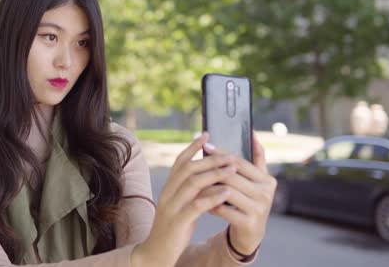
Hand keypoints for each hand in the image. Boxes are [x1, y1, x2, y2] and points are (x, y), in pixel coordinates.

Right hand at [132, 132, 238, 266]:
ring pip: (193, 183)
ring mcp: (171, 207)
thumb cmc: (172, 228)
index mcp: (168, 187)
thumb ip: (189, 190)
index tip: (208, 134)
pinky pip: (196, 206)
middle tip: (230, 155)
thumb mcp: (179, 205)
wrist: (156, 253)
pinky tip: (226, 193)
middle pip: (188, 168)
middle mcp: (167, 193)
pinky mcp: (178, 222)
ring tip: (232, 169)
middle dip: (211, 159)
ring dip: (214, 174)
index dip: (193, 146)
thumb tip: (207, 174)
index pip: (180, 161)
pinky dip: (212, 197)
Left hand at [206, 132, 276, 256]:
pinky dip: (210, 204)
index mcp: (267, 180)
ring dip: (208, 187)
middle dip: (212, 170)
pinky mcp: (249, 224)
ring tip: (195, 184)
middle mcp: (266, 194)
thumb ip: (257, 158)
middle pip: (232, 175)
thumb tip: (252, 134)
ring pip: (227, 191)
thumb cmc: (249, 201)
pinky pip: (224, 209)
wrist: (251, 233)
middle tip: (194, 165)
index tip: (205, 145)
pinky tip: (201, 202)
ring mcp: (259, 209)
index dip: (221, 153)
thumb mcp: (256, 181)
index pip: (240, 162)